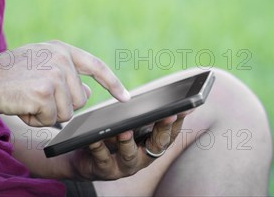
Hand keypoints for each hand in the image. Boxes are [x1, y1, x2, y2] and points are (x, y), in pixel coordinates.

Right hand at [0, 40, 129, 125]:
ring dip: (47, 114)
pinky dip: (36, 120)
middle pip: (80, 99)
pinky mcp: (44, 93)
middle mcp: (61, 59)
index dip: (112, 83)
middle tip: (35, 95)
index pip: (95, 66)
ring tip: (27, 98)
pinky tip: (22, 105)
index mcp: (61, 49)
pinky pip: (50, 120)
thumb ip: (65, 75)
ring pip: (66, 112)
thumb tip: (87, 93)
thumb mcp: (41, 64)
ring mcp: (54, 75)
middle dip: (60, 106)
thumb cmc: (10, 73)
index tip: (125, 97)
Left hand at [69, 113, 186, 180]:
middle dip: (163, 129)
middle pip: (157, 145)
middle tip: (168, 114)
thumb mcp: (135, 123)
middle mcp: (143, 157)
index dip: (177, 121)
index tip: (182, 108)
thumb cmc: (116, 135)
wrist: (89, 157)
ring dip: (128, 141)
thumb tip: (184, 102)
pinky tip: (96, 136)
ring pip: (129, 155)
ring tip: (125, 129)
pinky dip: (99, 147)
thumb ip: (153, 113)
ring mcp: (125, 166)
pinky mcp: (104, 170)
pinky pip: (102, 158)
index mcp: (152, 144)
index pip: (170, 133)